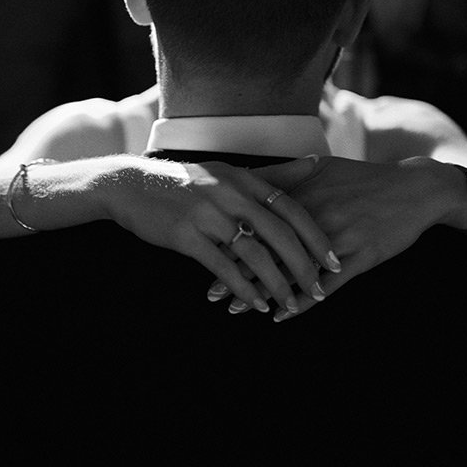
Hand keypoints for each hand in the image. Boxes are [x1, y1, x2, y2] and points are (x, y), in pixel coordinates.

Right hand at [104, 155, 340, 314]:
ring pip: (253, 254)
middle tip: (319, 290)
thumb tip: (318, 162)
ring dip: (275, 283)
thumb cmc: (187, 184)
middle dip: (303, 266)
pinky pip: (222, 266)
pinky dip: (243, 288)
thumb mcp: (229, 172)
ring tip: (290, 304)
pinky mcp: (186, 235)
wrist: (132, 186)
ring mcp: (207, 214)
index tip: (334, 261)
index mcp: (245, 179)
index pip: (291, 209)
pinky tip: (256, 304)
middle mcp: (230, 193)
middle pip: (279, 234)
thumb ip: (273, 175)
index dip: (315, 237)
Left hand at [213, 156, 466, 320]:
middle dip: (239, 271)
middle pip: (270, 248)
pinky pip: (329, 284)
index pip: (259, 220)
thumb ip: (285, 175)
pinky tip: (284, 314)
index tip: (204, 255)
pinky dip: (306, 300)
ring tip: (236, 310)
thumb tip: (244, 178)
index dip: (231, 239)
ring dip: (264, 291)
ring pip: (294, 269)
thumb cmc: (363, 179)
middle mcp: (317, 214)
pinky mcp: (362, 256)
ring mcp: (339, 237)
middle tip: (211, 294)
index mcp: (305, 192)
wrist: (415, 189)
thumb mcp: (323, 168)